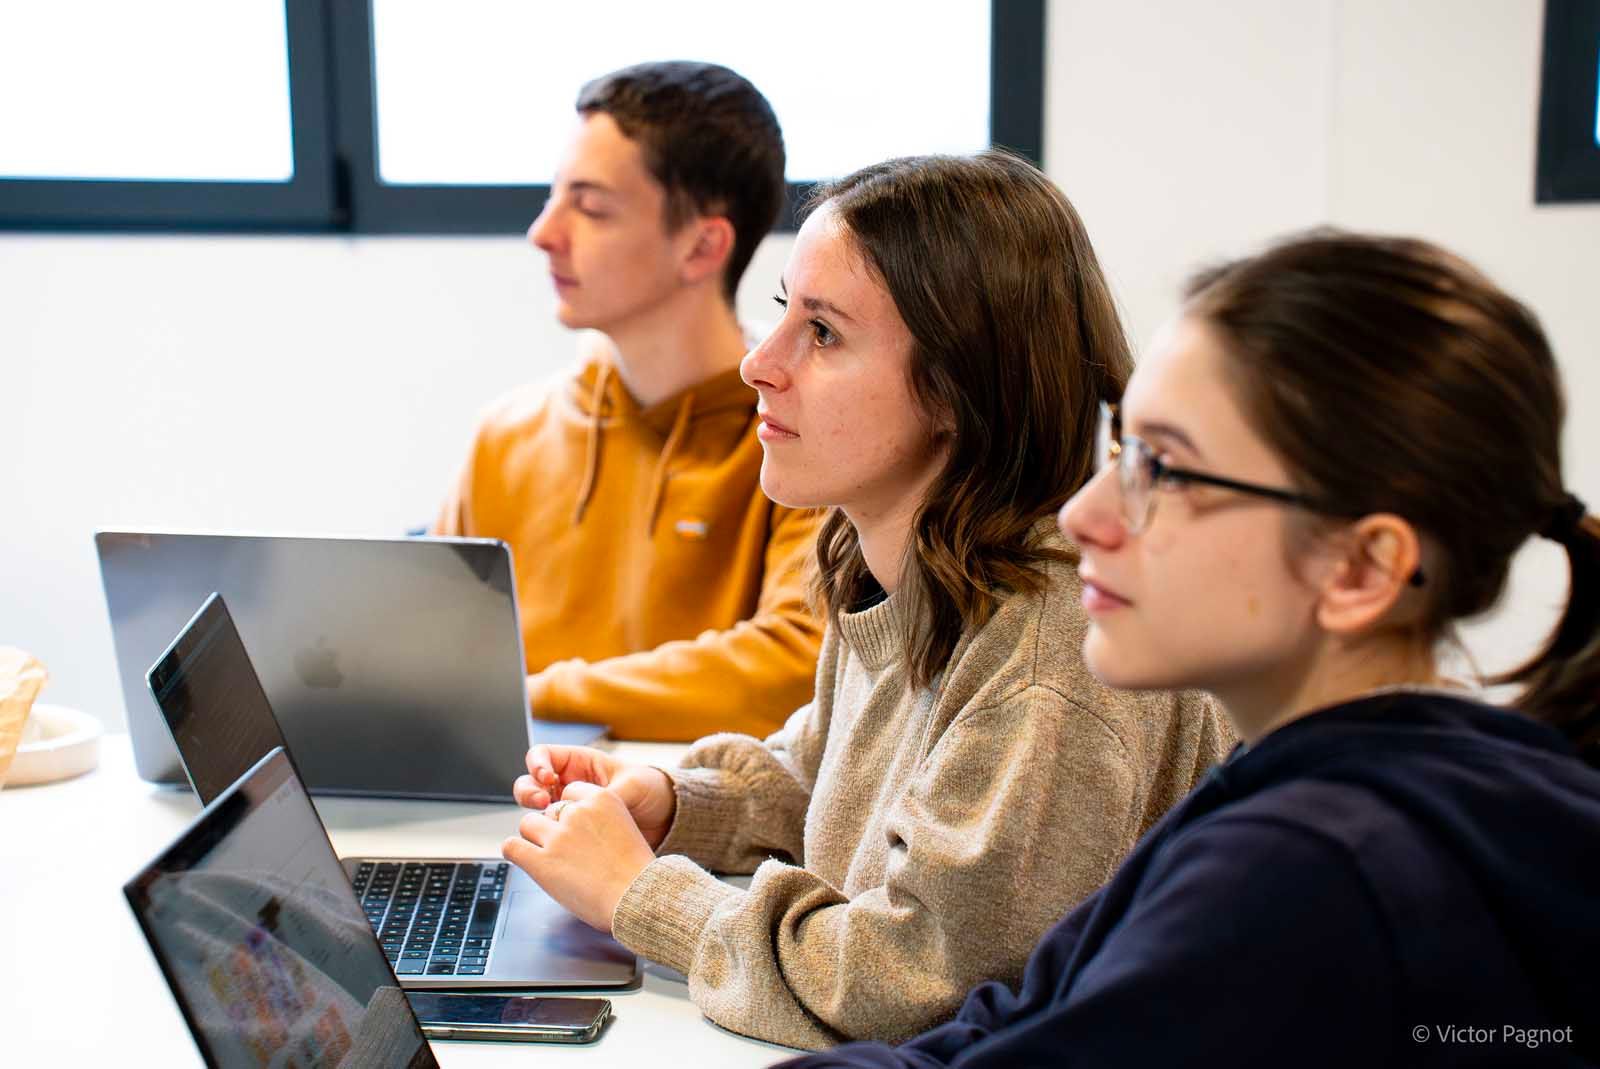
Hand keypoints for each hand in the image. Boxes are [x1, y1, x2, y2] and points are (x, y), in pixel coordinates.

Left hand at [501, 782, 656, 933]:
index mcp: (602, 799)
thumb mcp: (625, 830)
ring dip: (534, 839)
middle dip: (554, 827)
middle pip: (549, 809)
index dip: (570, 813)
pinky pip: (512, 846)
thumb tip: (579, 830)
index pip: (570, 792)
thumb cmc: (636, 875)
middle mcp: (577, 813)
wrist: (637, 901)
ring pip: (527, 824)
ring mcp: (558, 836)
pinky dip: (515, 852)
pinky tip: (524, 860)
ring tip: (547, 856)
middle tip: (567, 850)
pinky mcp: (541, 862)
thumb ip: (600, 822)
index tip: (575, 828)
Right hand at [514, 746, 676, 848]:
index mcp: (581, 763)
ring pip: (536, 807)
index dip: (538, 764)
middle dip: (529, 791)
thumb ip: (609, 794)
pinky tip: (556, 839)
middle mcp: (569, 784)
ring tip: (547, 821)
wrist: (666, 820)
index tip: (547, 777)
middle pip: (531, 782)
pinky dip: (547, 833)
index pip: (544, 755)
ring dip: (534, 813)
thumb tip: (589, 805)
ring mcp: (569, 807)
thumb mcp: (634, 785)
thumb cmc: (652, 790)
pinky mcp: (573, 830)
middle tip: (542, 803)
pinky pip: (550, 830)